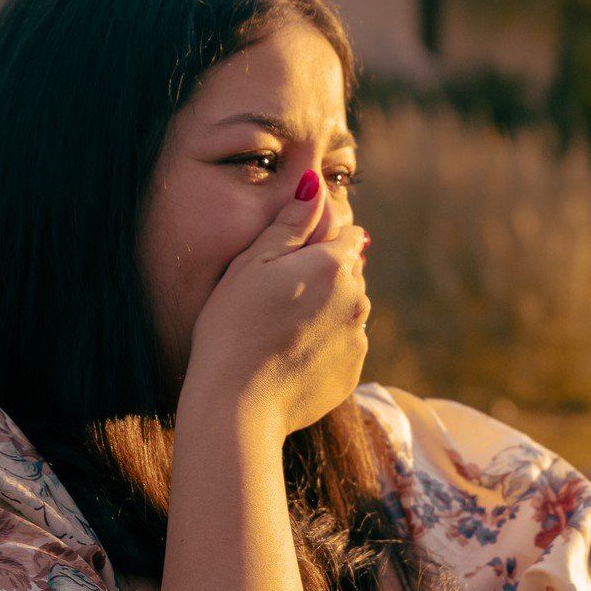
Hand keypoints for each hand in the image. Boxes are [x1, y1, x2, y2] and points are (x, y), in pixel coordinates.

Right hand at [185, 170, 368, 437]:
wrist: (237, 405)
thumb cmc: (233, 328)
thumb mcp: (251, 265)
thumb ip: (290, 224)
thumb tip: (316, 185)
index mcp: (332, 265)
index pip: (346, 235)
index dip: (320, 238)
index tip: (292, 256)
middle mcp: (356, 299)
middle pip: (349, 273)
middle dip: (323, 275)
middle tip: (278, 296)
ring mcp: (357, 339)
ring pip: (347, 311)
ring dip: (325, 311)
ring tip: (281, 329)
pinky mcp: (351, 373)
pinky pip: (343, 347)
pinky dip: (323, 345)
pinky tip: (289, 355)